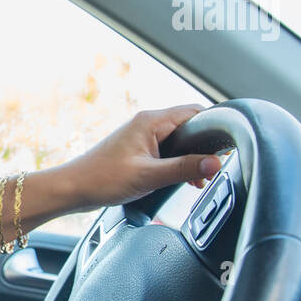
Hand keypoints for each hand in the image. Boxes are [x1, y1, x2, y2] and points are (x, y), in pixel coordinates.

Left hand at [65, 104, 223, 210]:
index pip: (196, 112)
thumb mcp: (149, 176)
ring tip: (197, 179)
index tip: (226, 148)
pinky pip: (168, 151)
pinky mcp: (139, 150)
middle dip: (204, 147)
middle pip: (190, 127)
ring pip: (179, 140)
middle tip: (212, 169)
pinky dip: (178, 163)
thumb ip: (184, 168)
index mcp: (151, 121)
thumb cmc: (102, 179)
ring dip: (191, 158)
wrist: (73, 188)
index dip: (214, 128)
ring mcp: (142, 136)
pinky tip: (181, 180)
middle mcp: (148, 124)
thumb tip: (215, 163)